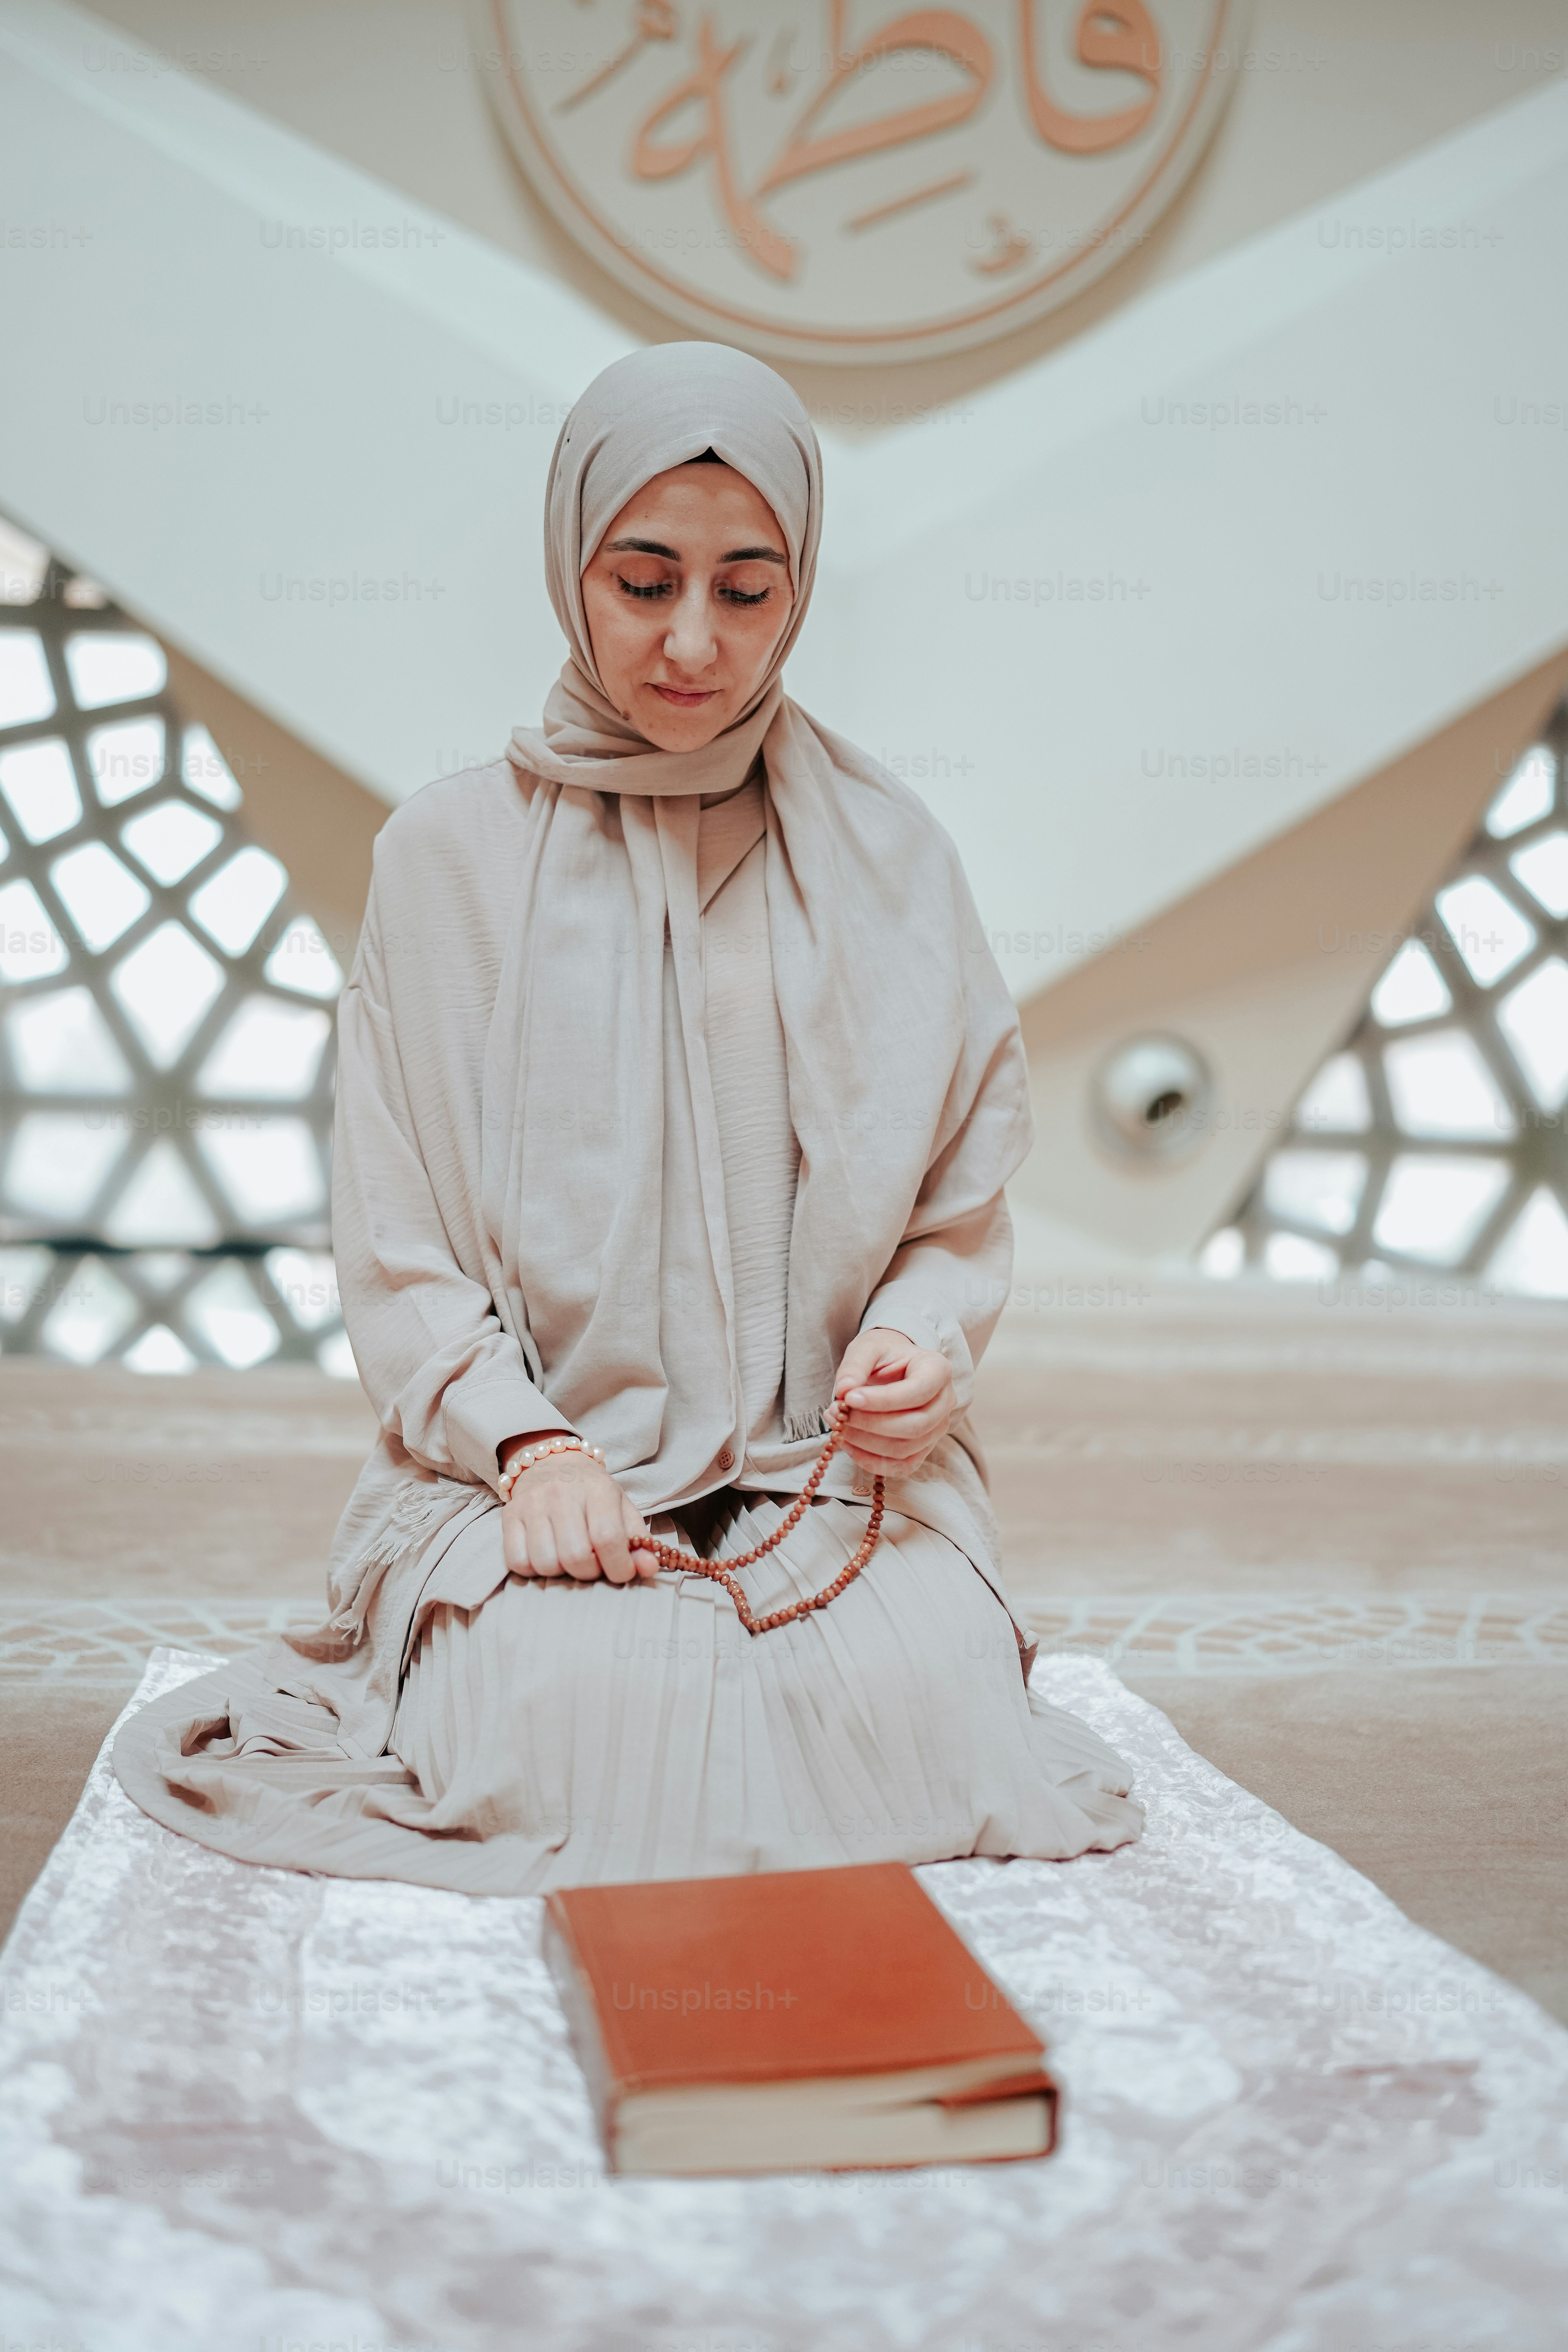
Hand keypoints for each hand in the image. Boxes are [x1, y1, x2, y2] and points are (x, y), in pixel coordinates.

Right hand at [500, 1448, 657, 1585]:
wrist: (551, 1463)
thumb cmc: (591, 1492)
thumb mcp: (621, 1508)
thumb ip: (639, 1541)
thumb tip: (649, 1569)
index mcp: (597, 1490)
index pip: (608, 1538)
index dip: (619, 1566)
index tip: (622, 1572)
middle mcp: (562, 1495)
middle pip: (576, 1556)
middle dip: (590, 1572)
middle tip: (593, 1564)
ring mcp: (532, 1505)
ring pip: (546, 1563)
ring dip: (561, 1572)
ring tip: (569, 1558)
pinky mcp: (510, 1517)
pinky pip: (518, 1562)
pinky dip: (533, 1569)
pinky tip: (546, 1555)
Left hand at [832, 1328, 955, 1476]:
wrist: (895, 1365)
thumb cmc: (883, 1354)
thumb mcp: (867, 1348)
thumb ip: (855, 1366)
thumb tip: (843, 1391)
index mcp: (938, 1370)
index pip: (917, 1392)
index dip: (882, 1401)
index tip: (848, 1398)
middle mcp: (945, 1401)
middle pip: (914, 1426)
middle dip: (870, 1424)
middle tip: (837, 1414)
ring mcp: (938, 1428)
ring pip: (906, 1449)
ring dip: (865, 1443)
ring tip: (837, 1425)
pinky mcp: (924, 1448)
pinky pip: (901, 1466)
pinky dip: (870, 1461)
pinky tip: (848, 1444)